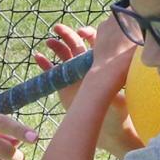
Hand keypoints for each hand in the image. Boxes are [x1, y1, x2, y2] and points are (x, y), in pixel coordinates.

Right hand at [33, 21, 142, 157]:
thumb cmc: (119, 113)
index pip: (94, 42)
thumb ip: (118, 92)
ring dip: (55, 45)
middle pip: (75, 44)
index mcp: (100, 64)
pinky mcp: (62, 85)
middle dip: (67, 34)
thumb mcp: (119, 100)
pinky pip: (51, 72)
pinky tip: (38, 57)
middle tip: (58, 28)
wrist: (107, 130)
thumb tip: (122, 86)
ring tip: (49, 42)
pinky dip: (44, 63)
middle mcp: (86, 66)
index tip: (82, 33)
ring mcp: (73, 75)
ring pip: (62, 54)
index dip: (87, 34)